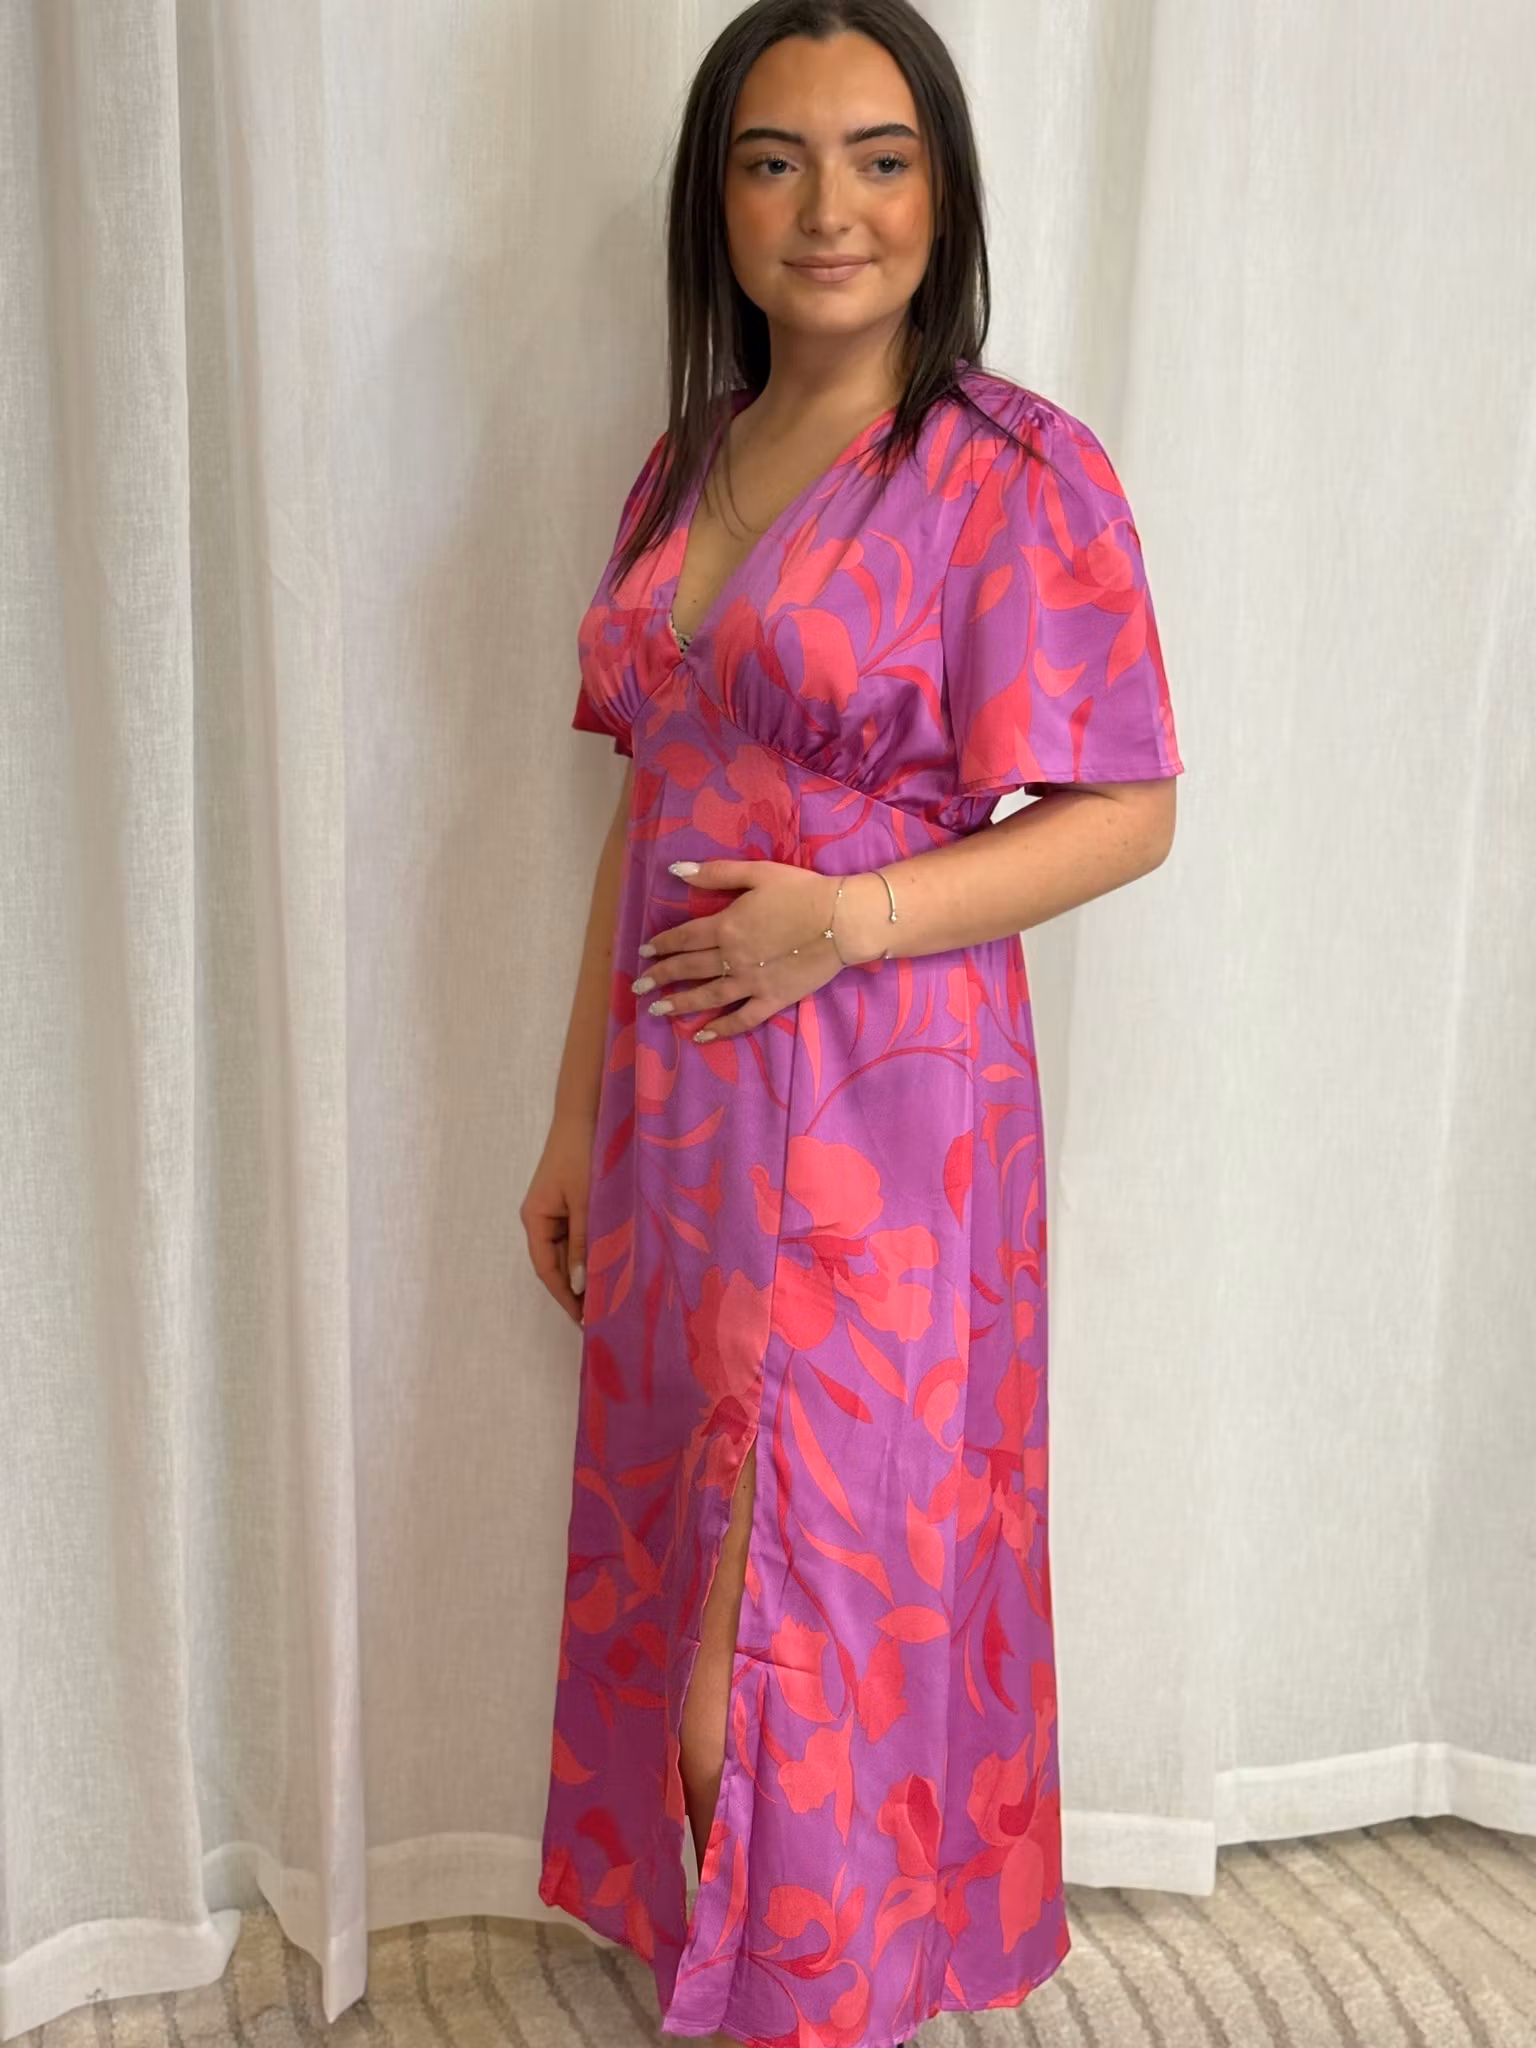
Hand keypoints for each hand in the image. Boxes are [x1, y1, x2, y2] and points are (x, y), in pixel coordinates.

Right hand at [520, 1110, 593, 1324]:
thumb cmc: (582, 1155)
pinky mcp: (572, 1203)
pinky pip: (580, 1235)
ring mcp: (556, 1211)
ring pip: (570, 1251)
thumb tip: (581, 1285)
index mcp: (535, 1219)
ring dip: (586, 1271)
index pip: (547, 1269)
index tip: (582, 1320)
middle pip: (557, 1263)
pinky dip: (592, 1251)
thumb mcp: (585, 1203)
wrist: (586, 1114)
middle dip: (577, 1289)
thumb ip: (583, 1243)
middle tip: (601, 1317)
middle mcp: (542, 1219)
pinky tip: (610, 1265)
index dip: (564, 1296)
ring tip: (609, 1298)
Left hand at [635, 857, 872, 1042]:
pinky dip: (721, 1029)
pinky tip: (702, 1035)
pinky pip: (742, 1018)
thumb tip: (677, 870)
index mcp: (726, 925)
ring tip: (658, 1010)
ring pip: (708, 996)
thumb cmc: (802, 891)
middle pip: (689, 968)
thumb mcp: (757, 873)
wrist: (842, 920)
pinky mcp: (773, 999)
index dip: (663, 945)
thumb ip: (716, 873)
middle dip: (661, 977)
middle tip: (639, 986)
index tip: (645, 952)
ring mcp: (752, 982)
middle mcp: (733, 957)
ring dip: (681, 1004)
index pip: (684, 937)